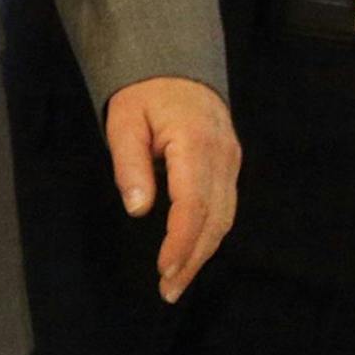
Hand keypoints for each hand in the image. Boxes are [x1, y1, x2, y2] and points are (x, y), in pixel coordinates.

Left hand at [104, 75, 239, 302]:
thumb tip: (138, 209)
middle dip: (192, 258)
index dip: (180, 242)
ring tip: (177, 281)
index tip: (163, 270)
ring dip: (202, 252)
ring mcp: (231, 159)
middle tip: (169, 290)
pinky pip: (225, 206)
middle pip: (214, 218)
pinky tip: (192, 252)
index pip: (193, 203)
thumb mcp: (124, 121)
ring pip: (224, 217)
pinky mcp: (230, 164)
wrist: (176, 64)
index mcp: (195, 141)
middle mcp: (222, 154)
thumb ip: (130, 165)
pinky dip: (210, 234)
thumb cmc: (144, 93)